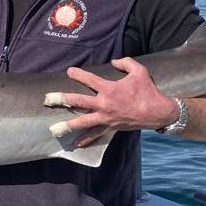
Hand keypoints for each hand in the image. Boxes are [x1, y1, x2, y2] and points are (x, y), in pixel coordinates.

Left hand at [46, 57, 178, 146]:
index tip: (69, 72)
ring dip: (68, 125)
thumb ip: (126, 62)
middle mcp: (104, 104)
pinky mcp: (110, 127)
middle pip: (78, 101)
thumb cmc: (148, 91)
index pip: (89, 79)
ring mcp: (106, 117)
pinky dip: (85, 140)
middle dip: (62, 99)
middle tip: (48, 99)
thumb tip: (114, 61)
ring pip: (83, 121)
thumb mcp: (139, 71)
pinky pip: (95, 134)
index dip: (78, 75)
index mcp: (109, 89)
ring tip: (54, 129)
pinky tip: (75, 144)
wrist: (157, 112)